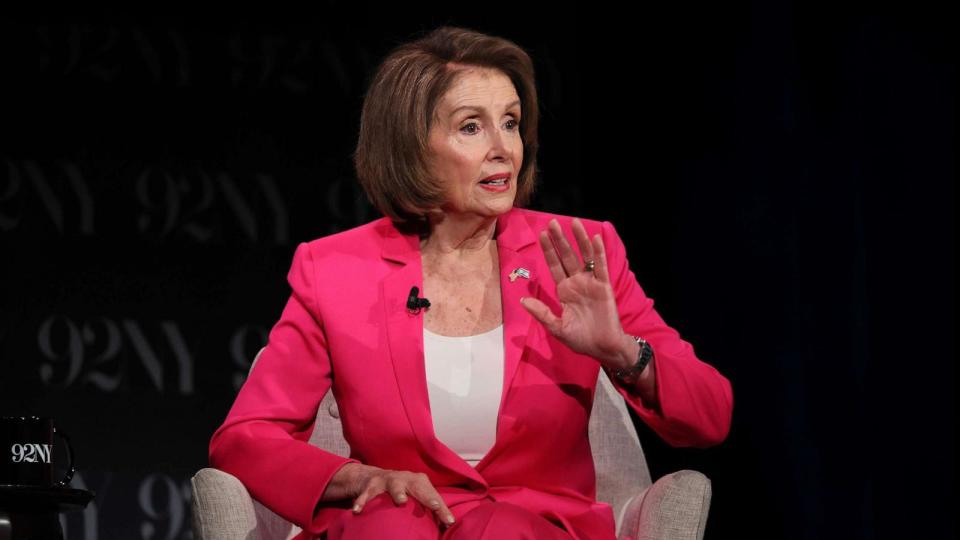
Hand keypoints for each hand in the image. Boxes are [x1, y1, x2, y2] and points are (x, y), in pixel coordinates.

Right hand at [328, 463, 455, 526]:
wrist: (376, 477)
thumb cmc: (404, 490)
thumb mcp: (418, 495)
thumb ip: (433, 509)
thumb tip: (450, 524)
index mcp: (419, 481)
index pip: (433, 495)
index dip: (442, 508)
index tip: (449, 521)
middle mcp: (405, 478)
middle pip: (418, 485)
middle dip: (426, 495)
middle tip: (435, 505)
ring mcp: (388, 480)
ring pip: (394, 484)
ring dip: (399, 492)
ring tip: (402, 501)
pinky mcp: (372, 485)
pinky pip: (367, 494)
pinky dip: (362, 501)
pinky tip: (357, 511)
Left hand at [520, 218, 631, 368]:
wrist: (603, 347)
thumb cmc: (581, 339)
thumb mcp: (557, 327)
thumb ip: (542, 313)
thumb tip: (522, 301)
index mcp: (564, 291)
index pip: (554, 266)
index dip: (549, 251)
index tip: (542, 235)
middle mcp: (577, 283)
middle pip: (567, 256)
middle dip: (560, 240)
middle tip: (552, 222)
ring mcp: (591, 282)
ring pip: (585, 256)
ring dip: (579, 239)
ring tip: (573, 222)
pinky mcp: (604, 286)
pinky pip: (601, 266)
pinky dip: (599, 252)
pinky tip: (595, 238)